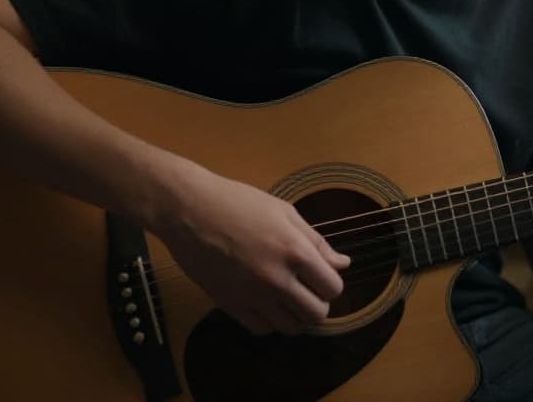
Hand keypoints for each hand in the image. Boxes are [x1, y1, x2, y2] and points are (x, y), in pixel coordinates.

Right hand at [152, 168, 351, 335]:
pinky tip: (267, 304)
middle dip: (319, 303)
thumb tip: (343, 264)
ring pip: (290, 328)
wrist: (189, 211)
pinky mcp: (229, 305)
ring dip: (296, 316)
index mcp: (295, 252)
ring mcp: (251, 296)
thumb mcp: (285, 213)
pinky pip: (262, 329)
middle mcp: (276, 279)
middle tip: (308, 289)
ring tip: (289, 298)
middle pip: (316, 314)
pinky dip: (271, 321)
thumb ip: (317, 242)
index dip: (331, 283)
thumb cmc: (239, 203)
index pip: (332, 288)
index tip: (321, 275)